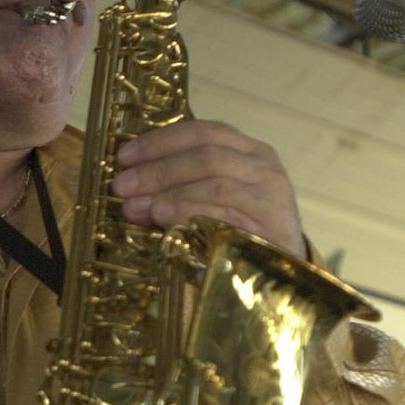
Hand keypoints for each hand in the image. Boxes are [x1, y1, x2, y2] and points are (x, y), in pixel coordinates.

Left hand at [112, 120, 305, 257]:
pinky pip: (225, 212)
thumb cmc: (239, 231)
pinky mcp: (272, 224)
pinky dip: (188, 211)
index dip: (160, 140)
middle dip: (157, 168)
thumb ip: (175, 190)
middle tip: (121, 185)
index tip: (124, 155)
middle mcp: (262, 165)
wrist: (283, 273)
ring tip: (134, 206)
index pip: (202, 131)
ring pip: (214, 181)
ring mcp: (270, 193)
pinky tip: (161, 216)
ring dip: (168, 191)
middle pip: (205, 154)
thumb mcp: (206, 201)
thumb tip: (128, 188)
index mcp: (246, 150)